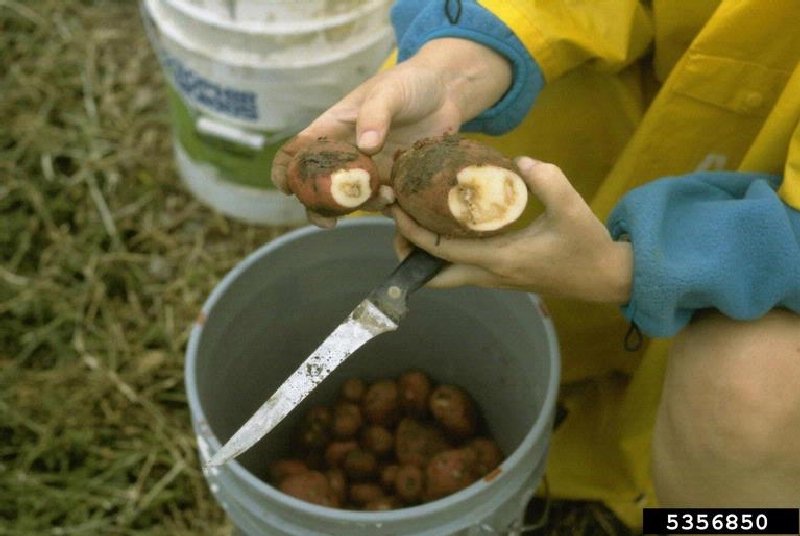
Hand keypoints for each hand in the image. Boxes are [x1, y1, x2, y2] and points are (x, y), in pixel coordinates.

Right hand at [271, 38, 512, 227]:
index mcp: (333, 128)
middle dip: (319, 207)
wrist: (447, 92)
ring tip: (386, 197)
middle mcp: (347, 153)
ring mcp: (370, 169)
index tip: (287, 189)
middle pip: (320, 186)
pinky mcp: (394, 180)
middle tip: (328, 222)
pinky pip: (383, 202)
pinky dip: (387, 207)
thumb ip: (375, 116)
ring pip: (353, 198)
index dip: (285, 170)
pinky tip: (400, 201)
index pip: (297, 150)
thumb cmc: (410, 83)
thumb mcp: (390, 92)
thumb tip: (365, 147)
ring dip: (363, 205)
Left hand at [389, 157, 633, 303]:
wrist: (605, 278)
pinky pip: (461, 270)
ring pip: (445, 276)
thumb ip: (546, 179)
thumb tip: (518, 160)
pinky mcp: (501, 278)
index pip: (442, 250)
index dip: (413, 231)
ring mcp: (494, 280)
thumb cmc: (587, 244)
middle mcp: (490, 275)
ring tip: (415, 222)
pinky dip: (445, 254)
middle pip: (433, 275)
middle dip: (409, 253)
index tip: (395, 209)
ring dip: (425, 255)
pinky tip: (446, 226)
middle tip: (399, 223)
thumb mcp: (572, 206)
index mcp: (500, 259)